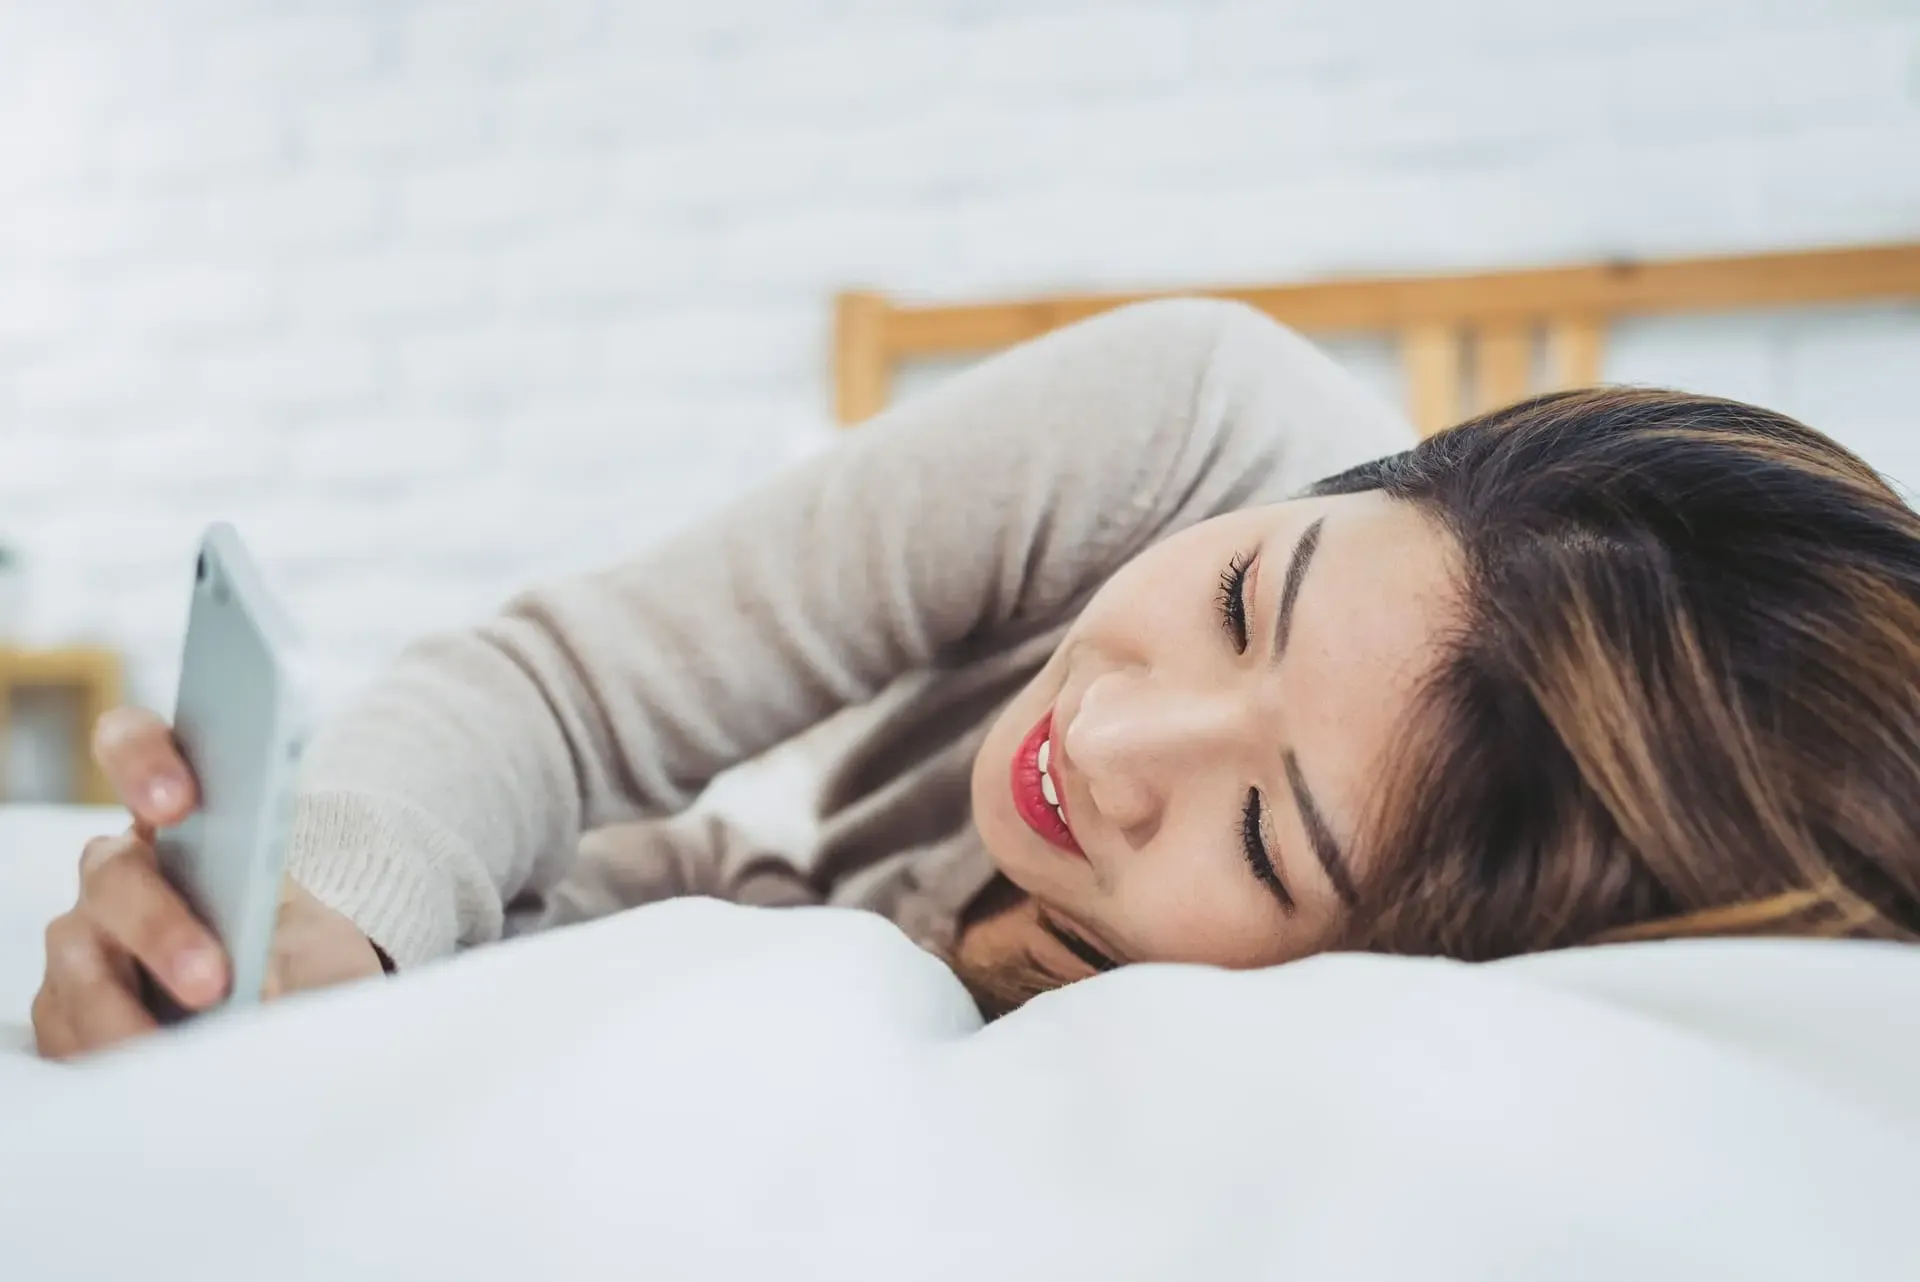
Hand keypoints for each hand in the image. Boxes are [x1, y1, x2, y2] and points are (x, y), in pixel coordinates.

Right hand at [31, 707, 384, 1059]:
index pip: (136, 746)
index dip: (143, 761)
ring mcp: (87, 937)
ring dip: (126, 1010)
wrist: (297, 1013)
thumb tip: (265, 990)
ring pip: (78, 959)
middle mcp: (123, 870)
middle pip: (113, 875)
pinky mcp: (67, 1005)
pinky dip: (107, 1052)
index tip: (179, 803)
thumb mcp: (324, 948)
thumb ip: (299, 954)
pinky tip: (148, 1074)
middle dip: (160, 929)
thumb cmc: (307, 960)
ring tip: (179, 1053)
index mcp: (183, 818)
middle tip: (213, 979)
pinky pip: (66, 1026)